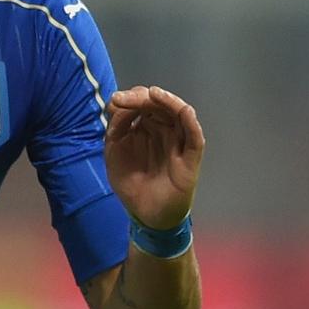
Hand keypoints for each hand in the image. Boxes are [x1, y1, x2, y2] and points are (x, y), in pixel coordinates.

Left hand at [104, 84, 203, 232]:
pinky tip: (182, 110)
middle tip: (124, 99)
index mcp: (146, 127)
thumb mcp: (115, 152)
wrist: (146, 213)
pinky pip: (194, 134)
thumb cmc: (131, 183)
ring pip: (178, 112)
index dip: (129, 99)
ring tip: (152, 94)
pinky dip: (190, 120)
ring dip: (167, 101)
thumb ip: (116, 128)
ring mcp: (179, 140)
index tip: (114, 101)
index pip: (141, 104)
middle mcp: (164, 129)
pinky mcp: (191, 155)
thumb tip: (117, 103)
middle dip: (141, 98)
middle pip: (158, 104)